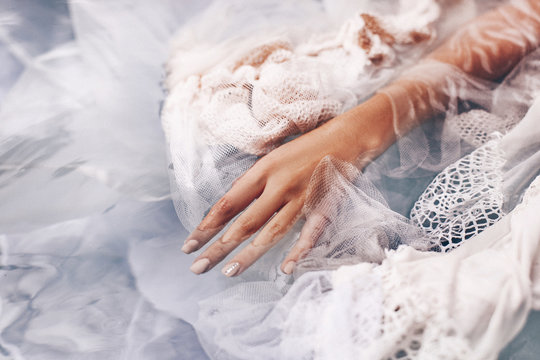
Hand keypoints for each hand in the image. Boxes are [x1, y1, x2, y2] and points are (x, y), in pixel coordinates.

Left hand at [182, 94, 394, 275]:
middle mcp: (279, 185)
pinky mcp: (324, 206)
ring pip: (271, 231)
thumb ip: (253, 180)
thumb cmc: (308, 146)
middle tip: (197, 268)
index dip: (206, 226)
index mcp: (263, 170)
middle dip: (218, 246)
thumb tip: (231, 202)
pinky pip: (310, 233)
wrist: (349, 136)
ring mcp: (302, 198)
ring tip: (228, 271)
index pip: (228, 203)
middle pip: (244, 221)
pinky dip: (299, 251)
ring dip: (249, 254)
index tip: (189, 245)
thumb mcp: (273, 156)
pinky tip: (286, 269)